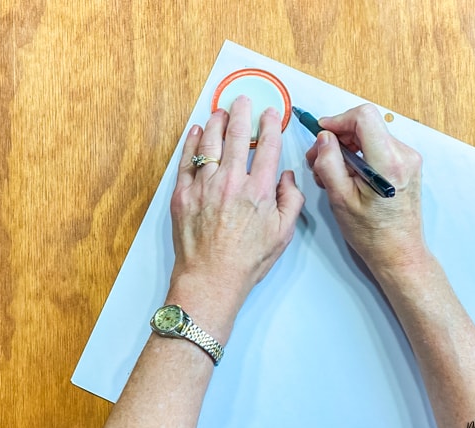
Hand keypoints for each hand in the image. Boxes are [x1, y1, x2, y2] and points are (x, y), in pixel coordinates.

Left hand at [169, 96, 304, 320]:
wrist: (210, 279)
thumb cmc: (248, 260)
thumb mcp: (284, 234)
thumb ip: (291, 200)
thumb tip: (286, 177)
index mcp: (259, 190)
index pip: (267, 146)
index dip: (270, 125)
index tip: (270, 114)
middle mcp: (231, 181)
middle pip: (237, 136)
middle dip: (241, 113)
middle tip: (242, 101)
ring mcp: (204, 186)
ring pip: (209, 143)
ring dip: (216, 122)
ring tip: (220, 111)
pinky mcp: (183, 194)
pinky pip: (187, 161)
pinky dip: (192, 143)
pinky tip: (196, 131)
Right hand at [305, 104, 427, 272]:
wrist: (398, 251)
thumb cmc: (371, 233)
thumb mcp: (339, 198)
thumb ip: (328, 162)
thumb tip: (324, 138)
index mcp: (388, 162)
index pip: (364, 116)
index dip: (338, 120)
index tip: (322, 132)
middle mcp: (403, 155)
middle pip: (365, 125)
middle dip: (338, 137)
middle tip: (318, 158)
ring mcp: (408, 159)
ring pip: (369, 135)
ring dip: (346, 148)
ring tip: (330, 172)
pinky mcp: (406, 164)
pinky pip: (377, 146)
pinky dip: (358, 155)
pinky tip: (347, 175)